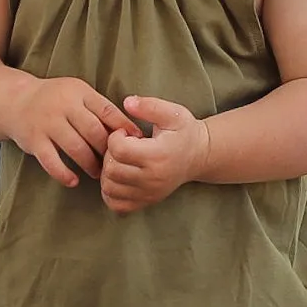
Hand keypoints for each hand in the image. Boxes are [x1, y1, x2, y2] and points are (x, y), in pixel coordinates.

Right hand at [5, 77, 139, 188]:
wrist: (15, 101)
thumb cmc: (54, 100)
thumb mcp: (77, 93)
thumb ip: (99, 108)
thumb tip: (131, 131)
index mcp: (78, 92)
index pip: (107, 111)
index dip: (124, 129)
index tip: (136, 143)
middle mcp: (63, 105)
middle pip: (94, 131)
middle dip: (107, 150)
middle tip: (116, 162)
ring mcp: (47, 123)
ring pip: (76, 148)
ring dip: (90, 164)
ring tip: (98, 173)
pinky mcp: (34, 140)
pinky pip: (51, 161)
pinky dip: (64, 173)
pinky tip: (73, 181)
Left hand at [101, 96, 211, 213]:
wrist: (199, 156)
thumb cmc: (184, 132)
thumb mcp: (173, 113)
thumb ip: (149, 106)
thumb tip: (127, 102)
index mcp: (158, 155)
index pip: (118, 149)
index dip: (115, 136)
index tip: (126, 133)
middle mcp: (153, 178)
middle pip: (111, 169)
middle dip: (109, 154)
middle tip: (122, 146)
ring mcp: (149, 193)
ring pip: (109, 188)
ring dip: (107, 172)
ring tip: (121, 160)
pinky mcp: (146, 202)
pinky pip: (116, 204)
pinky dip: (110, 192)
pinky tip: (119, 177)